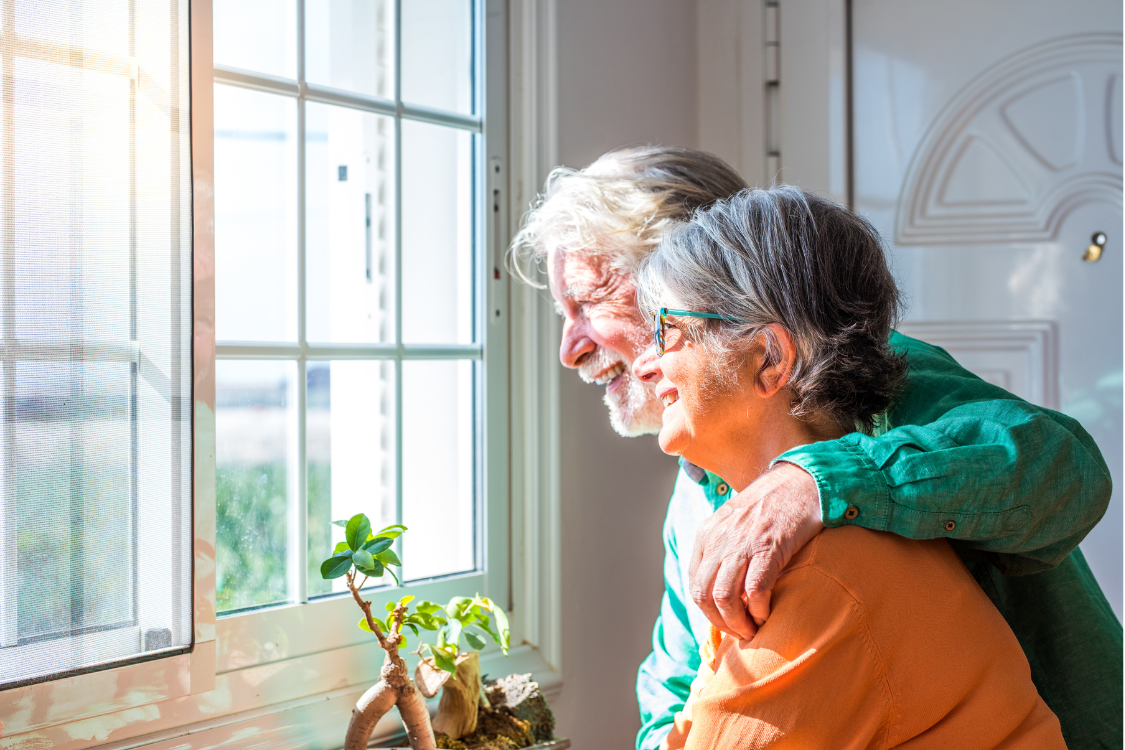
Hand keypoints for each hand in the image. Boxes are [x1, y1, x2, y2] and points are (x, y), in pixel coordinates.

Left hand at [688, 462, 822, 640]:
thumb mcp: (735, 524)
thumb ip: (723, 549)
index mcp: (707, 534)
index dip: (708, 611)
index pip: (694, 584)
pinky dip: (759, 610)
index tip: (726, 622)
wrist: (802, 481)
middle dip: (720, 623)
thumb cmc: (773, 507)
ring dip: (738, 623)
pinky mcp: (768, 548)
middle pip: (704, 596)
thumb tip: (724, 590)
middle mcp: (719, 539)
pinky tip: (768, 615)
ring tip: (753, 630)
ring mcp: (742, 544)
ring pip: (724, 599)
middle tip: (741, 633)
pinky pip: (755, 591)